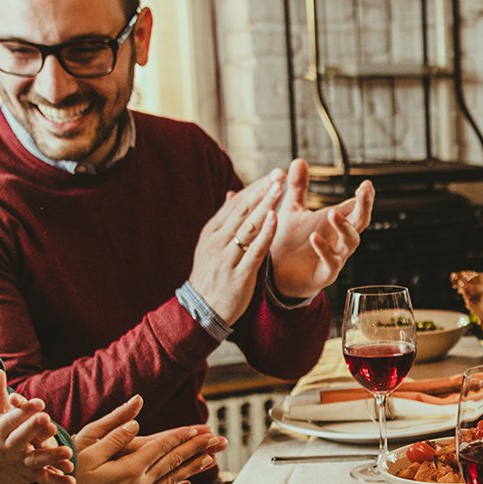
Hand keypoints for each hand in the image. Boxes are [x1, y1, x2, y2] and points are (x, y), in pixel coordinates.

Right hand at [0, 369, 70, 483]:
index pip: (10, 421)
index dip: (23, 411)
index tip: (38, 401)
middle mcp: (9, 449)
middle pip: (22, 438)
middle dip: (34, 429)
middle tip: (48, 418)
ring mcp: (20, 464)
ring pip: (36, 460)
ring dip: (51, 457)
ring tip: (68, 451)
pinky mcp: (29, 476)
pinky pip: (44, 479)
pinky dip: (57, 482)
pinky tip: (71, 481)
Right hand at [73, 420, 225, 483]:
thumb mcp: (88, 454)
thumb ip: (114, 438)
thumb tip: (136, 423)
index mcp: (130, 467)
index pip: (161, 447)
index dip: (180, 436)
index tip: (196, 428)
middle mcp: (141, 483)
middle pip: (174, 462)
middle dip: (196, 448)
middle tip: (215, 439)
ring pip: (174, 480)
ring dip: (193, 468)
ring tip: (211, 459)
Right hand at [188, 173, 282, 324]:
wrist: (202, 310)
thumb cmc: (211, 275)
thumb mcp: (211, 245)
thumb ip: (225, 220)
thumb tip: (233, 194)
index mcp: (211, 232)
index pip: (236, 204)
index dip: (256, 188)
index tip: (273, 173)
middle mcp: (217, 241)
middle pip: (243, 210)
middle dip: (263, 190)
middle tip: (280, 173)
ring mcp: (227, 257)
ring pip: (249, 226)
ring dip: (266, 205)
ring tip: (280, 187)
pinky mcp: (239, 274)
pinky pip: (254, 249)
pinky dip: (265, 232)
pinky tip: (276, 217)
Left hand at [269, 160, 371, 302]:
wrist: (275, 272)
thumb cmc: (289, 241)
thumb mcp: (293, 210)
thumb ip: (299, 187)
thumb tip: (300, 159)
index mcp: (335, 223)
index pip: (356, 207)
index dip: (364, 196)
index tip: (367, 184)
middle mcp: (339, 239)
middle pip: (361, 222)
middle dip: (365, 206)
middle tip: (365, 191)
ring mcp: (336, 257)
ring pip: (351, 242)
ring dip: (344, 227)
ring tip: (333, 213)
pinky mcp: (325, 274)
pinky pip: (331, 262)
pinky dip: (324, 249)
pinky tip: (315, 237)